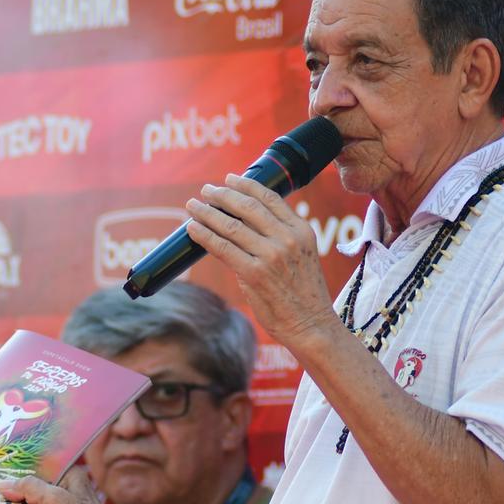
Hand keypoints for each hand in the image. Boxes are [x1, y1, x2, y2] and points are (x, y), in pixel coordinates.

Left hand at [184, 174, 338, 350]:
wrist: (311, 325)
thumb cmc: (304, 294)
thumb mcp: (303, 256)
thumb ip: (282, 237)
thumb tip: (248, 223)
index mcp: (301, 230)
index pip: (270, 197)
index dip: (246, 185)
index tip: (230, 179)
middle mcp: (287, 239)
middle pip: (247, 207)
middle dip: (222, 195)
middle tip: (206, 190)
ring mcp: (271, 256)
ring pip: (230, 226)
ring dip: (207, 213)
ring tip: (192, 207)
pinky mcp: (254, 274)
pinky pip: (222, 248)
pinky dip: (204, 235)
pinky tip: (193, 228)